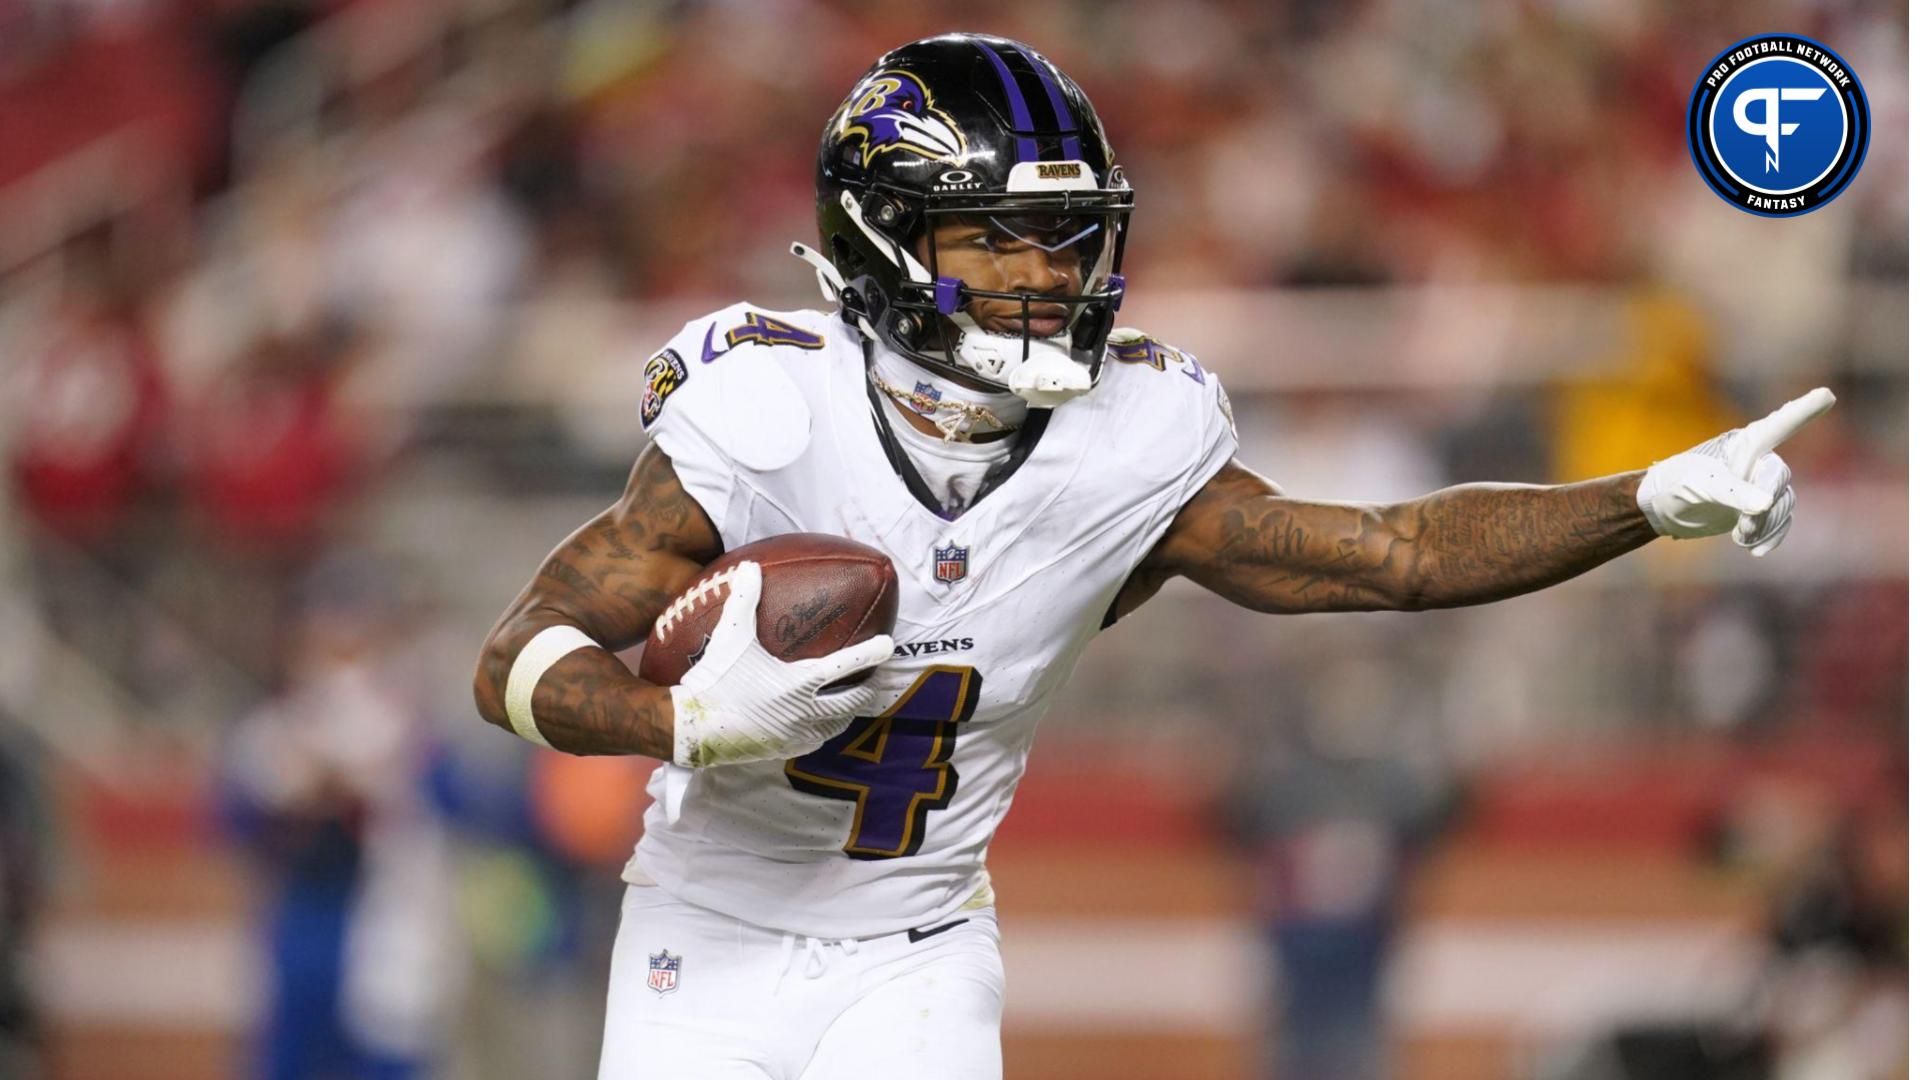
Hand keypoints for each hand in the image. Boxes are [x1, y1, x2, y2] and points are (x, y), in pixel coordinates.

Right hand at [668, 561, 892, 766]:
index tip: (889, 644)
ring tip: (851, 700)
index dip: (870, 653)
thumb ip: (744, 600)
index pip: (846, 665)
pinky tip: (819, 722)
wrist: (692, 728)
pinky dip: (824, 728)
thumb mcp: (731, 636)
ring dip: (848, 711)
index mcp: (798, 682)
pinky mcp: (785, 750)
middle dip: (867, 689)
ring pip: (837, 724)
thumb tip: (749, 566)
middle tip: (872, 679)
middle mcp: (805, 710)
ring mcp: (797, 734)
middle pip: (852, 701)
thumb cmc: (714, 679)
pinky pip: (816, 739)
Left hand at [1637, 388, 1834, 556]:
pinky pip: (1780, 521)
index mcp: (1745, 444)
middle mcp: (1758, 460)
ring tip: (1740, 536)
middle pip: (1779, 479)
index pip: (1780, 424)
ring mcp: (1760, 485)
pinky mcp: (1759, 508)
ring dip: (1766, 525)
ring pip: (1782, 504)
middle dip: (1766, 505)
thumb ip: (1735, 492)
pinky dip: (1771, 536)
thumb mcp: (1702, 485)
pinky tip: (1756, 550)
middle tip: (1744, 525)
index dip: (1804, 410)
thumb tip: (1766, 503)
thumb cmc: (1677, 484)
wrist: (1662, 508)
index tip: (1827, 394)